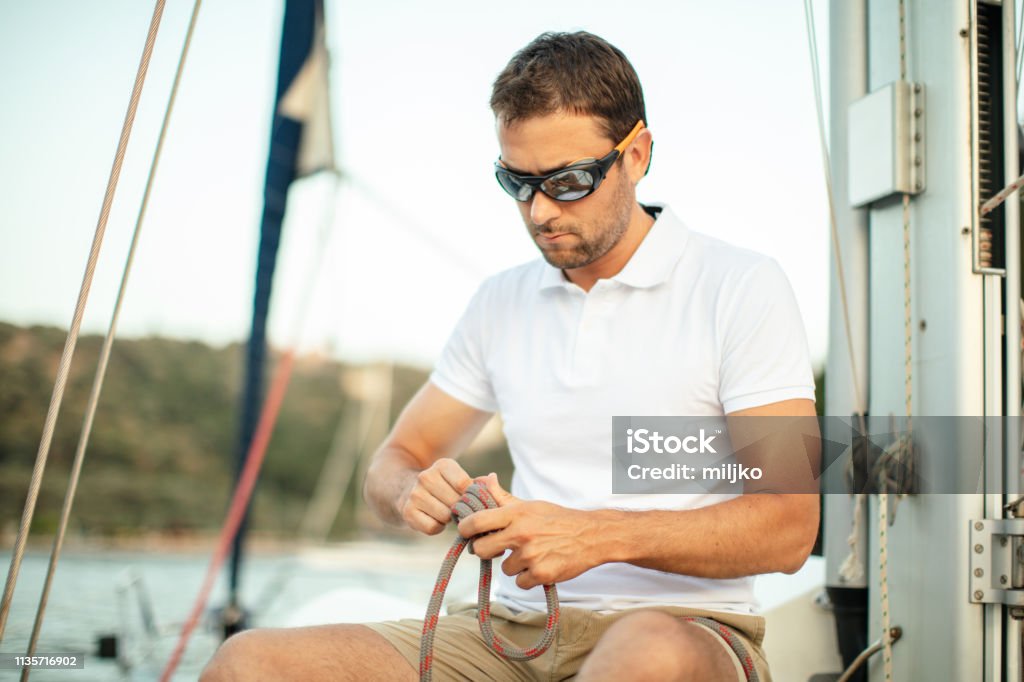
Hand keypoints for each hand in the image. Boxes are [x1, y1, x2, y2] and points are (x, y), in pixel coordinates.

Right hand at [398, 458, 472, 534]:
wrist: (406, 490)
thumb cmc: (443, 487)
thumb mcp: (458, 478)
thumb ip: (478, 483)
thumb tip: (492, 479)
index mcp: (442, 465)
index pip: (464, 484)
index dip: (471, 497)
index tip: (471, 501)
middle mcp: (426, 477)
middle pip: (455, 502)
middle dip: (460, 509)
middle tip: (459, 509)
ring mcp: (415, 494)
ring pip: (444, 516)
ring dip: (449, 519)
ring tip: (446, 513)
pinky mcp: (408, 512)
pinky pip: (432, 528)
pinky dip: (437, 527)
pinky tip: (435, 519)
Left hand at [457, 474, 600, 588]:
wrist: (591, 536)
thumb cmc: (557, 519)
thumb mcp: (531, 505)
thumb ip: (504, 498)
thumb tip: (484, 479)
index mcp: (516, 514)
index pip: (476, 521)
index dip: (464, 528)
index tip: (465, 532)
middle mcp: (521, 534)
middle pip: (481, 550)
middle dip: (485, 550)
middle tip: (497, 547)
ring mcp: (531, 555)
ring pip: (504, 569)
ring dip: (515, 565)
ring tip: (532, 554)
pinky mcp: (541, 574)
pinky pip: (520, 582)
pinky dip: (528, 578)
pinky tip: (541, 565)